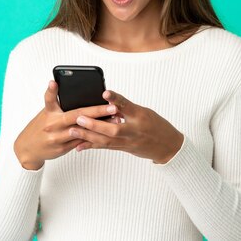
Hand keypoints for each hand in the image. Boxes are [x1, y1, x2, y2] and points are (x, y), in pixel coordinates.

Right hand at [13, 80, 119, 169]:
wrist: (27, 149)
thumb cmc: (39, 127)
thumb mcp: (45, 112)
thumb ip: (55, 101)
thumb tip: (60, 84)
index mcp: (48, 113)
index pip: (50, 99)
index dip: (52, 90)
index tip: (55, 82)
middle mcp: (53, 125)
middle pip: (76, 116)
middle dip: (96, 111)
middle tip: (111, 107)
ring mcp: (57, 138)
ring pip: (82, 131)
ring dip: (99, 125)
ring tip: (114, 120)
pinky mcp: (62, 148)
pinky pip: (81, 142)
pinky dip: (94, 136)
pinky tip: (107, 132)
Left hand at [69, 90, 184, 163]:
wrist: (167, 147)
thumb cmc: (156, 126)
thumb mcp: (144, 112)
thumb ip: (126, 106)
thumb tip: (108, 98)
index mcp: (140, 116)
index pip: (127, 105)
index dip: (116, 99)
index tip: (105, 92)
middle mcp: (133, 130)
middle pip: (113, 129)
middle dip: (94, 124)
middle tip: (78, 118)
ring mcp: (128, 142)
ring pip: (106, 140)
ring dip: (88, 136)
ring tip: (73, 131)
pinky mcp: (123, 149)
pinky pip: (106, 147)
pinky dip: (92, 146)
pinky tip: (80, 145)